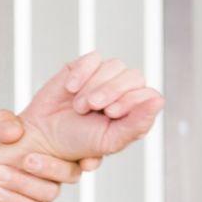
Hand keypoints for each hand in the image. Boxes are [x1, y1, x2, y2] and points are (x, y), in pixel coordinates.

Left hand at [0, 110, 93, 201]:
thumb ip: (1, 121)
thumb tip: (16, 131)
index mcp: (51, 146)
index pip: (84, 151)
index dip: (90, 156)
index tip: (85, 161)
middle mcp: (51, 171)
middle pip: (71, 174)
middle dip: (51, 168)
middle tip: (26, 160)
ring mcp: (39, 192)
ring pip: (50, 194)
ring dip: (25, 184)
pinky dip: (16, 201)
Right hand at [16, 52, 164, 161]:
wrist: (42, 136)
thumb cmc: (76, 142)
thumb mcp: (110, 140)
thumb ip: (137, 124)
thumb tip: (159, 101)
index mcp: (134, 111)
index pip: (148, 94)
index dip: (131, 100)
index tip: (110, 114)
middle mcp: (123, 91)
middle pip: (134, 76)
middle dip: (111, 91)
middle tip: (92, 107)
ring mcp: (103, 77)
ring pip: (114, 65)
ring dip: (94, 85)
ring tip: (79, 105)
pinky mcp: (84, 67)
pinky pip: (93, 59)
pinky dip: (82, 73)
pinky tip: (71, 88)